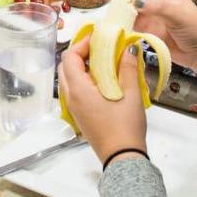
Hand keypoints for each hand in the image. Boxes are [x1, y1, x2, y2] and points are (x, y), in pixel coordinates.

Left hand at [58, 37, 148, 164]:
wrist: (122, 157)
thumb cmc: (125, 128)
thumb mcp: (131, 94)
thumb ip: (128, 68)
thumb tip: (129, 49)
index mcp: (79, 90)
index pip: (70, 58)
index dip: (82, 44)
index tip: (98, 38)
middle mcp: (71, 98)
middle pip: (65, 67)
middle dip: (80, 54)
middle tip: (100, 48)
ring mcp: (73, 108)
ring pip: (69, 80)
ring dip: (81, 67)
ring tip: (104, 63)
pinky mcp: (79, 116)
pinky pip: (75, 92)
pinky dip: (84, 81)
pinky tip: (103, 81)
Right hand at [103, 0, 196, 83]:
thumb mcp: (179, 14)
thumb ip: (157, 6)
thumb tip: (136, 1)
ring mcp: (143, 11)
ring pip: (120, 3)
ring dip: (112, 6)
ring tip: (109, 13)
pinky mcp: (140, 27)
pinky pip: (123, 21)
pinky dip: (117, 23)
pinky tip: (114, 26)